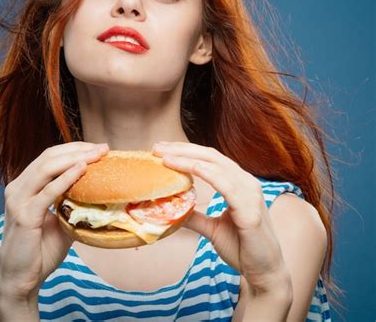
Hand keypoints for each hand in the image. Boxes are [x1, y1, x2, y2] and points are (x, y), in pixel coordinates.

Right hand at [0, 141, 108, 299]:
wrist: (21, 280)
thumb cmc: (40, 251)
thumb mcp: (60, 221)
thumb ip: (72, 203)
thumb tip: (100, 192)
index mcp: (25, 186)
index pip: (50, 157)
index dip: (74, 149)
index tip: (98, 148)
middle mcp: (17, 188)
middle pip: (49, 157)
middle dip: (78, 149)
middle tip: (103, 148)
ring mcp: (18, 200)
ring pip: (47, 168)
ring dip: (75, 159)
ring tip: (96, 155)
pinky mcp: (24, 215)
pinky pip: (48, 192)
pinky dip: (66, 178)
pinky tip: (82, 170)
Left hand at [152, 141, 290, 294]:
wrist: (264, 273)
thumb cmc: (242, 248)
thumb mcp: (212, 229)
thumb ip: (195, 216)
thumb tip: (173, 211)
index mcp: (238, 183)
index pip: (209, 158)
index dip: (185, 151)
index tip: (161, 150)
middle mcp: (245, 182)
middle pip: (210, 156)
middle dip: (182, 149)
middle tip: (156, 148)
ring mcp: (250, 193)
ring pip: (216, 165)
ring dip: (188, 158)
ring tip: (165, 158)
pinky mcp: (250, 209)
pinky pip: (226, 185)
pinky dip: (206, 173)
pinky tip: (189, 168)